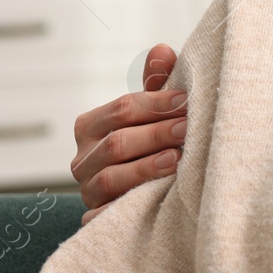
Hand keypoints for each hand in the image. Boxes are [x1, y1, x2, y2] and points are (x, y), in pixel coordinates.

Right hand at [71, 43, 188, 223]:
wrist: (145, 195)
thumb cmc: (152, 141)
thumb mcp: (154, 112)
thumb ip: (157, 84)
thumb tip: (162, 50)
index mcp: (91, 127)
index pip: (122, 109)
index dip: (157, 103)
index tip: (188, 99)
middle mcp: (82, 160)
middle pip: (117, 143)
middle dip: (157, 133)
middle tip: (189, 128)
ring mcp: (88, 193)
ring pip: (112, 178)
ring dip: (148, 167)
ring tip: (179, 159)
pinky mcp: (96, 222)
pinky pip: (107, 216)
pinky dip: (132, 204)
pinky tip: (160, 196)